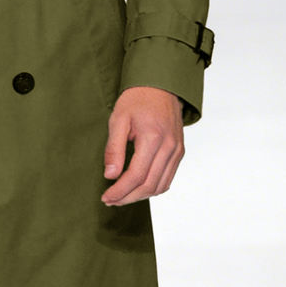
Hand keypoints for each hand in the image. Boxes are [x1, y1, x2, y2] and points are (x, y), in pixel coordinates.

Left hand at [100, 86, 183, 205]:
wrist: (161, 86)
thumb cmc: (137, 99)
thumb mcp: (118, 119)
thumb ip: (114, 148)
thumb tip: (110, 175)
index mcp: (153, 138)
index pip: (136, 175)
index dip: (120, 191)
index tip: (106, 196)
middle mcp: (169, 147)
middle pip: (149, 185)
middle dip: (128, 197)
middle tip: (110, 200)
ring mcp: (177, 151)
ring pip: (160, 186)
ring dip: (140, 196)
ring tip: (121, 196)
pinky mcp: (179, 152)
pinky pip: (167, 178)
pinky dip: (153, 188)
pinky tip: (137, 188)